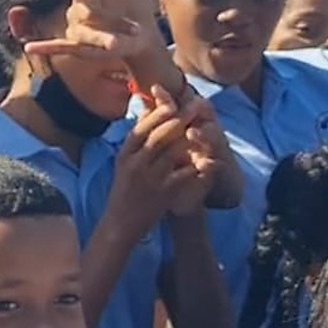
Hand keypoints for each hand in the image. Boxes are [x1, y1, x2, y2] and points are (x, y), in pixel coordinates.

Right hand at [25, 0, 158, 63]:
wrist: (140, 38)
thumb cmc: (132, 6)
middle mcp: (79, 13)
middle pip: (83, 14)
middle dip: (106, 19)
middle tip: (133, 26)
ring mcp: (78, 32)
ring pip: (83, 34)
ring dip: (103, 39)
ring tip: (118, 43)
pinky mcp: (79, 48)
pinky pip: (57, 47)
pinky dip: (43, 47)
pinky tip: (28, 47)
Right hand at [109, 88, 199, 227]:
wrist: (121, 223)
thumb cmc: (124, 191)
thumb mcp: (123, 164)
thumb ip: (136, 142)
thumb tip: (147, 114)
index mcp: (124, 155)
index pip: (141, 128)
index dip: (158, 114)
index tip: (172, 103)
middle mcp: (135, 164)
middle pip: (159, 135)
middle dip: (181, 119)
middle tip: (197, 107)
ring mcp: (150, 179)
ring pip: (173, 151)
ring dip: (190, 138)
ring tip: (203, 128)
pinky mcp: (164, 193)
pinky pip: (184, 173)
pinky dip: (197, 164)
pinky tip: (207, 157)